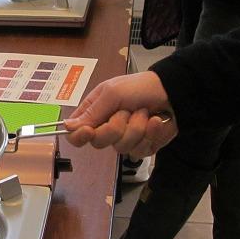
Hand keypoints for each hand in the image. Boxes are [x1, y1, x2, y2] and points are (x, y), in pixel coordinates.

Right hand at [64, 71, 178, 158]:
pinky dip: (150, 134)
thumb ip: (92, 112)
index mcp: (94, 112)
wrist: (173, 92)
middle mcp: (106, 128)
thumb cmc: (139, 87)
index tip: (89, 131)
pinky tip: (155, 121)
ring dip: (137, 127)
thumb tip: (67, 127)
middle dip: (115, 127)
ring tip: (144, 112)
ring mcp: (124, 139)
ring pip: (121, 148)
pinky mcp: (142, 146)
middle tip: (126, 112)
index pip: (75, 133)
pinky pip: (139, 151)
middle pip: (98, 142)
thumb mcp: (112, 93)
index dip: (79, 136)